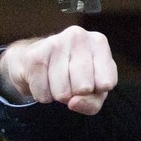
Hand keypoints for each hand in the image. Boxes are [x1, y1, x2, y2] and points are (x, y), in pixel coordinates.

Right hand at [0, 25, 117, 114]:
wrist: (37, 60)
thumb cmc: (75, 75)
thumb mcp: (94, 90)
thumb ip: (92, 102)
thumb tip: (73, 102)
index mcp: (98, 42)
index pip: (106, 83)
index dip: (96, 91)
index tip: (90, 81)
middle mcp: (78, 37)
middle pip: (83, 88)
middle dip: (76, 95)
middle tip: (70, 83)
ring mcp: (55, 43)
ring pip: (62, 93)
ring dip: (58, 96)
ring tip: (57, 81)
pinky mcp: (34, 55)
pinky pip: (43, 93)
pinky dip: (43, 95)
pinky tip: (44, 81)